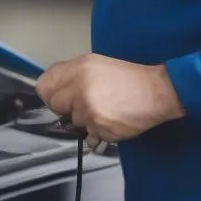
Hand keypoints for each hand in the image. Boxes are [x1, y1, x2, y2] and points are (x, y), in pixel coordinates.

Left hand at [35, 54, 185, 145]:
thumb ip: (72, 74)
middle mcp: (80, 90)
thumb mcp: (96, 64)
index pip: (44, 86)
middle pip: (56, 107)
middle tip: (84, 105)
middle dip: (67, 108)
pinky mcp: (101, 130)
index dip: (50, 93)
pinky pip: (90, 136)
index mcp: (78, 69)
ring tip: (105, 110)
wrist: (156, 92)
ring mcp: (90, 111)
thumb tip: (54, 88)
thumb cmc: (127, 78)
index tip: (57, 97)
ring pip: (74, 123)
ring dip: (86, 121)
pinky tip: (111, 120)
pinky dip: (98, 133)